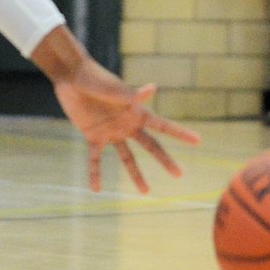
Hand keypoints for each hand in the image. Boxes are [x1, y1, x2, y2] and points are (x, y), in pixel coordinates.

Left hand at [50, 60, 200, 194]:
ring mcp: (111, 132)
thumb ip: (131, 94)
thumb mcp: (114, 89)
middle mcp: (127, 124)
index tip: (198, 140)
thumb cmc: (95, 78)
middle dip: (165, 160)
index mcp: (136, 112)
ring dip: (136, 175)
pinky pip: (96, 159)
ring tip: (145, 192)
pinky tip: (96, 189)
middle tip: (179, 174)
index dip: (181, 133)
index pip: (163, 126)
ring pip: (127, 158)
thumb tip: (153, 88)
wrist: (72, 77)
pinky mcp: (93, 136)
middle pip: (151, 146)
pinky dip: (95, 173)